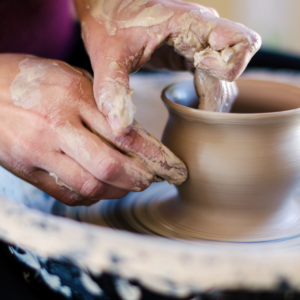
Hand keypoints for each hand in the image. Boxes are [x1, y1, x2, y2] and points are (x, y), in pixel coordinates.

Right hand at [0, 54, 186, 205]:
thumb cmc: (32, 80)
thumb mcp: (73, 79)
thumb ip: (103, 106)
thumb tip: (133, 135)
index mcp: (75, 97)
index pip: (126, 134)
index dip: (154, 156)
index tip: (172, 167)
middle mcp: (59, 126)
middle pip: (110, 165)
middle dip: (139, 178)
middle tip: (153, 180)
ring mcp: (41, 151)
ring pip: (90, 184)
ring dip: (118, 190)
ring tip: (130, 186)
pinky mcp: (28, 170)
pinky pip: (67, 193)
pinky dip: (92, 196)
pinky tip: (102, 189)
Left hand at [75, 0, 260, 135]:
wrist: (107, 11)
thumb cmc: (109, 26)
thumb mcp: (108, 59)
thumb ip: (113, 92)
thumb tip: (120, 129)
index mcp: (188, 23)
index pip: (240, 41)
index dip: (228, 65)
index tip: (198, 69)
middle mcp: (202, 30)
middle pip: (234, 67)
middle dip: (218, 95)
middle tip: (195, 112)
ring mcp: (199, 42)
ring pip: (226, 75)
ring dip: (213, 97)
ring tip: (191, 114)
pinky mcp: (193, 53)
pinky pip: (214, 76)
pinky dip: (208, 94)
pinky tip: (192, 106)